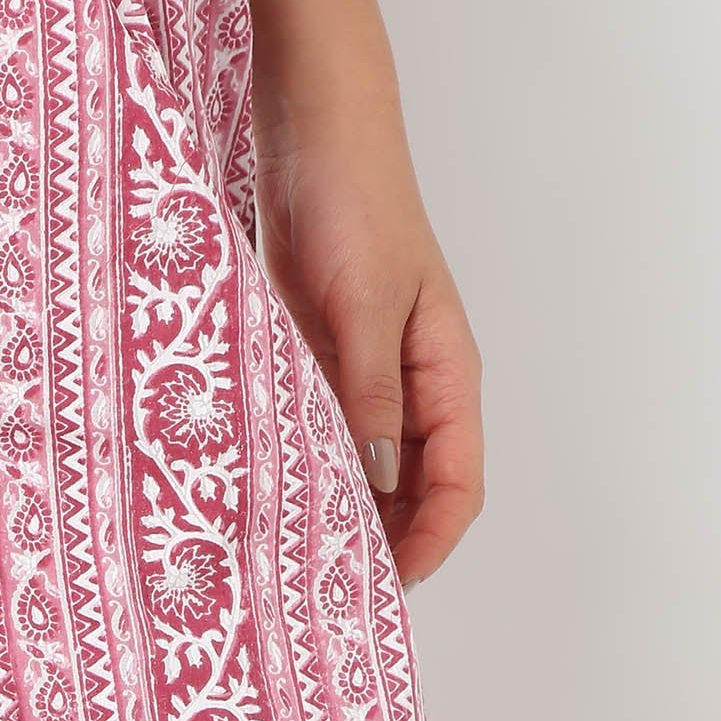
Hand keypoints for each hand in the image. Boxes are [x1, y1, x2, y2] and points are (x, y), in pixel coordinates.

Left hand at [253, 73, 484, 587]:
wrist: (313, 132)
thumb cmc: (356, 203)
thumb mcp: (364, 304)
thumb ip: (370, 392)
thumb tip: (380, 479)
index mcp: (446, 371)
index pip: (457, 483)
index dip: (429, 541)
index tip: (385, 587)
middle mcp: (410, 381)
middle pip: (411, 486)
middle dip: (381, 539)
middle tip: (326, 588)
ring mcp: (362, 369)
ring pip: (362, 461)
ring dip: (336, 504)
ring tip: (290, 553)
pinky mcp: (316, 351)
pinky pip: (316, 424)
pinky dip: (300, 459)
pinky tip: (264, 486)